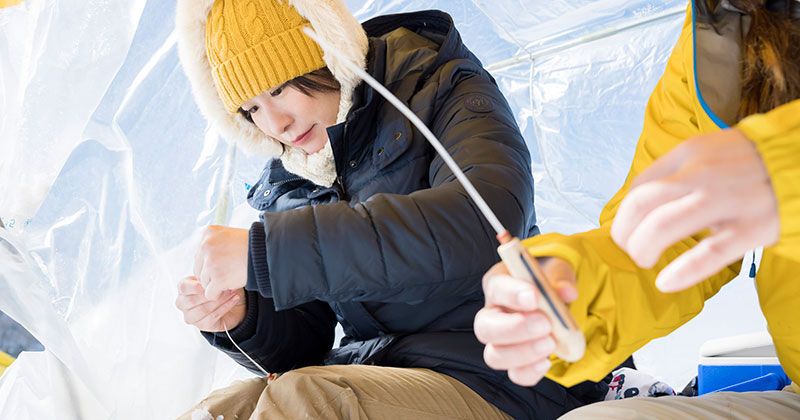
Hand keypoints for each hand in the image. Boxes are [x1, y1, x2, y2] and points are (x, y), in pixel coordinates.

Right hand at [175, 276, 246, 331]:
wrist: (233, 302)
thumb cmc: (220, 288)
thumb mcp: (214, 277)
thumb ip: (210, 275)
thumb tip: (214, 273)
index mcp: (183, 289)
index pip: (183, 287)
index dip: (195, 286)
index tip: (210, 282)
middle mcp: (183, 304)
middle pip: (191, 301)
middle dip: (210, 293)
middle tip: (225, 286)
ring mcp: (191, 317)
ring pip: (203, 310)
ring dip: (220, 300)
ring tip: (232, 292)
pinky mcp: (202, 326)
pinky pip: (213, 317)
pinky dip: (225, 307)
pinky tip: (234, 300)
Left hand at [194, 225, 248, 299]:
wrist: (266, 252)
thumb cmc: (250, 246)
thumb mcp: (228, 236)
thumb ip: (213, 244)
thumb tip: (201, 260)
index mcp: (207, 234)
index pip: (199, 256)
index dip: (210, 263)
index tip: (224, 264)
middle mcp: (205, 246)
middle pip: (199, 269)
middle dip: (211, 275)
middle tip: (227, 273)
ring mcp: (210, 262)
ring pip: (204, 282)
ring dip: (216, 283)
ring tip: (231, 277)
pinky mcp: (218, 278)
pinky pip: (209, 293)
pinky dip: (218, 294)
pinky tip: (229, 287)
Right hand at [474, 258, 577, 386]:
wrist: (553, 299)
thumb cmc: (548, 281)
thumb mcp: (556, 271)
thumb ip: (560, 279)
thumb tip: (567, 292)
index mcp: (498, 285)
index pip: (496, 288)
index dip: (512, 294)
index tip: (534, 297)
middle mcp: (492, 315)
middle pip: (485, 327)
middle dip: (514, 328)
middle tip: (544, 324)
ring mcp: (500, 342)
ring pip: (495, 355)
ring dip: (523, 352)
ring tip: (550, 342)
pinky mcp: (515, 362)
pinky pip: (515, 374)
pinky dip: (530, 371)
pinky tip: (547, 361)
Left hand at [611, 129, 778, 291]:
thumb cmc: (753, 163)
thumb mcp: (710, 152)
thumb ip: (678, 172)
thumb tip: (641, 203)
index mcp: (689, 154)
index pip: (638, 187)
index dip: (624, 214)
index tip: (626, 229)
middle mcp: (701, 174)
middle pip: (640, 206)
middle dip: (625, 234)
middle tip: (629, 249)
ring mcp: (726, 201)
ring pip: (662, 228)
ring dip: (642, 250)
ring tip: (644, 262)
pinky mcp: (751, 228)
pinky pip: (706, 254)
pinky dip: (681, 272)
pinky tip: (666, 283)